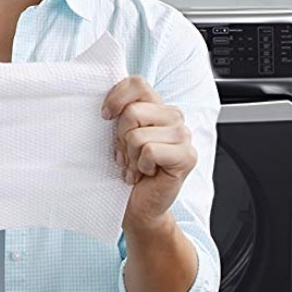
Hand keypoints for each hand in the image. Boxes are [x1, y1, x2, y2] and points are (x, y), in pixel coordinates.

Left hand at [101, 77, 197, 230]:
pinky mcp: (187, 156)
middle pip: (133, 111)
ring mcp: (183, 136)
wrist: (139, 207)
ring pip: (139, 134)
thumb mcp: (117, 138)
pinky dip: (141, 166)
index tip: (105, 117)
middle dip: (121, 138)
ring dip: (131, 156)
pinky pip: (150, 151)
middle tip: (127, 156)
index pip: (136, 83)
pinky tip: (146, 174)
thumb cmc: (127, 173)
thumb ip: (118, 115)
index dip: (116, 98)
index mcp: (156, 107)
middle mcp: (173, 117)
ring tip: (136, 167)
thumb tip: (103, 103)